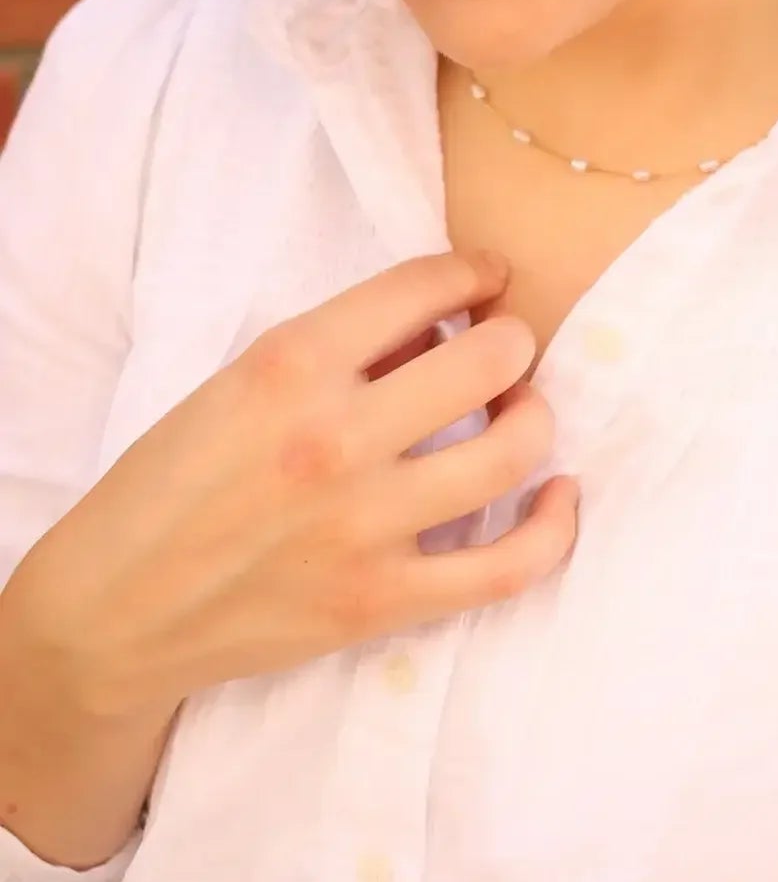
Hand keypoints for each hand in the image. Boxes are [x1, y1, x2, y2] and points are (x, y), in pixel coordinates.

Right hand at [11, 251, 574, 719]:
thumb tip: (438, 329)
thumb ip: (337, 353)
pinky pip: (508, 564)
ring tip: (519, 416)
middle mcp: (334, 437)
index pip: (423, 287)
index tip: (487, 279)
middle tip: (503, 352)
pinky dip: (554, 527)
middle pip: (490, 361)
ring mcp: (364, 524)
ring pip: (512, 452)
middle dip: (511, 343)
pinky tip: (559, 496)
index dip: (474, 273)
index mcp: (289, 365)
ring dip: (534, 420)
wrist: (115, 608)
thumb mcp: (235, 384)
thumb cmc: (172, 485)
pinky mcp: (383, 600)